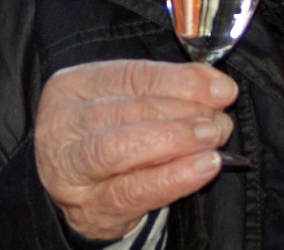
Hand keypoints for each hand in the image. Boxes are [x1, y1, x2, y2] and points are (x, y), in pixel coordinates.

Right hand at [33, 60, 236, 241]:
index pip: (129, 76)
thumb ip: (169, 90)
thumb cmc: (111, 136)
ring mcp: (70, 169)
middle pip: (124, 111)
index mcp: (71, 86)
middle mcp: (62, 124)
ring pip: (120, 149)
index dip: (179, 81)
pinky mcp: (89, 207)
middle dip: (180, 113)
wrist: (83, 190)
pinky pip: (132, 191)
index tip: (220, 89)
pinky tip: (201, 168)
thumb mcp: (130, 103)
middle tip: (217, 121)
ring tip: (211, 139)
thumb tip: (219, 87)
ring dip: (175, 141)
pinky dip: (172, 178)